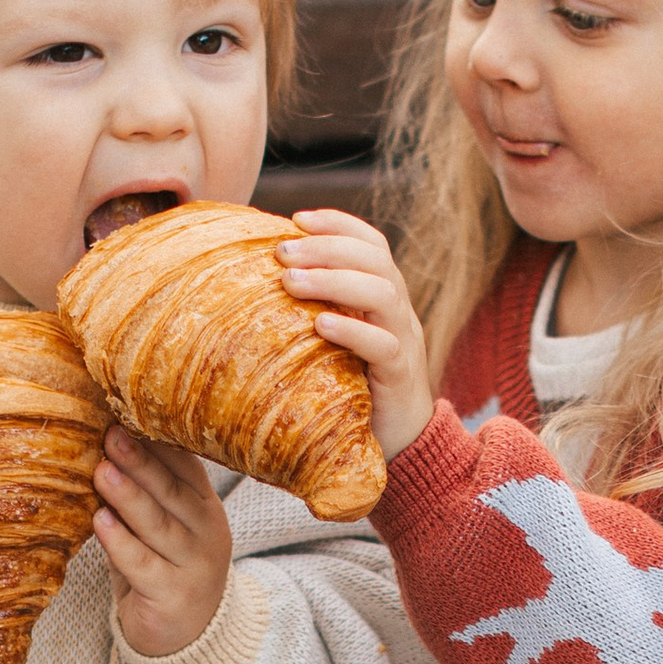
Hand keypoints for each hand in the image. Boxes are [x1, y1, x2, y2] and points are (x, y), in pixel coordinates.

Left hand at [96, 428, 232, 658]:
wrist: (188, 638)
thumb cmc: (163, 569)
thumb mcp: (160, 526)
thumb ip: (142, 494)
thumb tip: (102, 446)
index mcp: (205, 506)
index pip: (184, 467)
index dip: (156, 442)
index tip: (125, 414)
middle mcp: (207, 532)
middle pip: (171, 492)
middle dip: (140, 461)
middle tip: (110, 435)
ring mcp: (195, 565)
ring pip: (159, 525)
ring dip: (128, 496)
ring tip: (102, 471)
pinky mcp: (174, 596)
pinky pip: (142, 565)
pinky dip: (120, 542)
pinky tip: (100, 521)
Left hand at [278, 209, 433, 462]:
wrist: (401, 444)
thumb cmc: (355, 388)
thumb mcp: (335, 341)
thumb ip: (315, 310)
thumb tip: (259, 285)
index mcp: (384, 297)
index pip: (371, 244)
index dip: (338, 224)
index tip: (297, 218)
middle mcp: (398, 312)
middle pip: (375, 260)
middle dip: (326, 247)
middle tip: (281, 251)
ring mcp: (404, 342)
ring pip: (383, 294)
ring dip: (333, 280)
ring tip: (289, 282)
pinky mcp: (400, 377)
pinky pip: (384, 345)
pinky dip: (352, 330)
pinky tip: (320, 325)